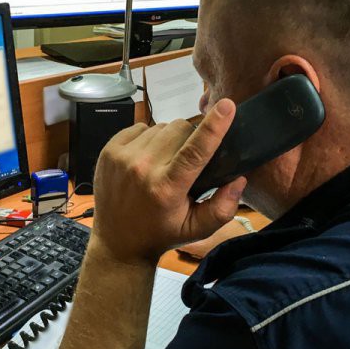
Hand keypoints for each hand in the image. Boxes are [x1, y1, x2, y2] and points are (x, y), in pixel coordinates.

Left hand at [90, 98, 246, 264]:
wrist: (117, 242)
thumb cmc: (161, 234)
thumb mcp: (196, 229)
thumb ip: (223, 208)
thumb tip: (239, 179)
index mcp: (167, 189)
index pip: (195, 151)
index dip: (213, 126)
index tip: (227, 105)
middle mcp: (142, 169)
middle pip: (180, 129)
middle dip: (190, 138)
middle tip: (185, 162)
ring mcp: (122, 157)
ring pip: (162, 126)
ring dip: (169, 139)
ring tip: (164, 163)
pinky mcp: (110, 149)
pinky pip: (141, 126)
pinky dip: (149, 138)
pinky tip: (147, 159)